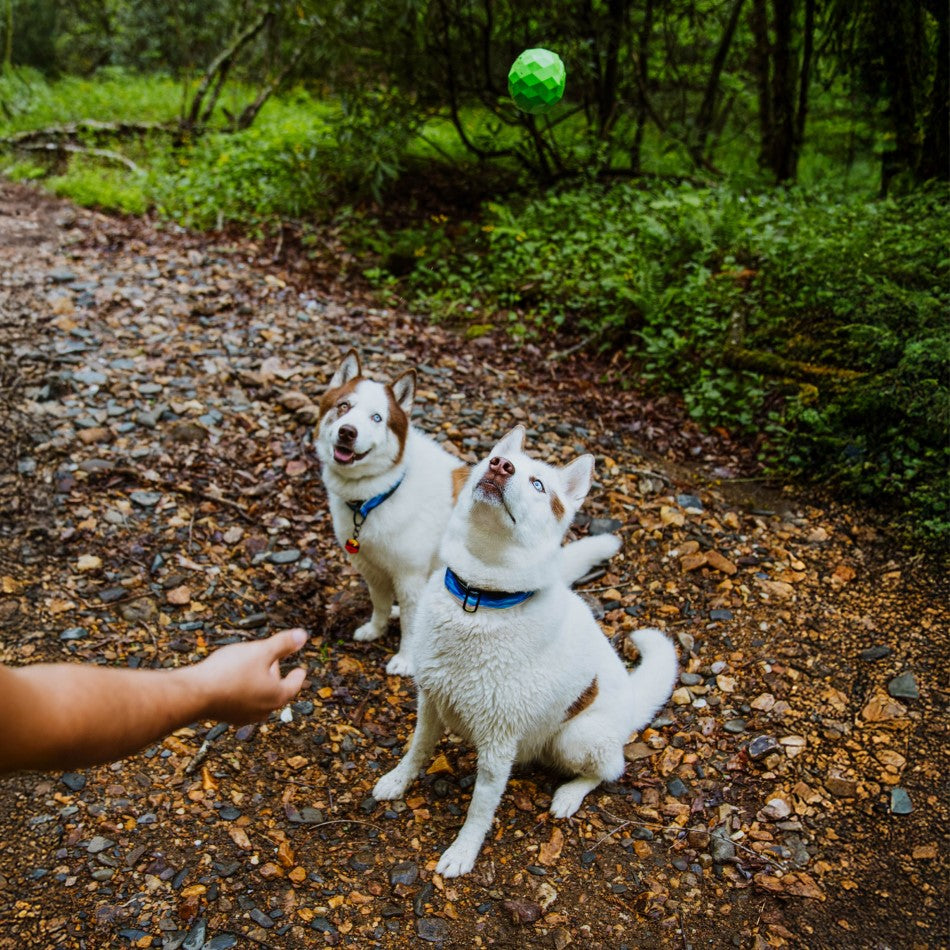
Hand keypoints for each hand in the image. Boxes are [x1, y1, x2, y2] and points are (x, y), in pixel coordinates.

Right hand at [191, 628, 308, 724]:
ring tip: (250, 667)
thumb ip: (283, 644)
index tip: (300, 670)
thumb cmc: (230, 672)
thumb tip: (302, 636)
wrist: (194, 694)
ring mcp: (245, 716)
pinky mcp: (227, 717)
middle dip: (274, 674)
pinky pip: (242, 701)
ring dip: (258, 683)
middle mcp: (264, 710)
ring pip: (259, 697)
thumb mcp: (260, 651)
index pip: (294, 684)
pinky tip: (232, 680)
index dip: (298, 675)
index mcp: (277, 696)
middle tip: (269, 659)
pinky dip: (243, 690)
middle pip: (276, 690)